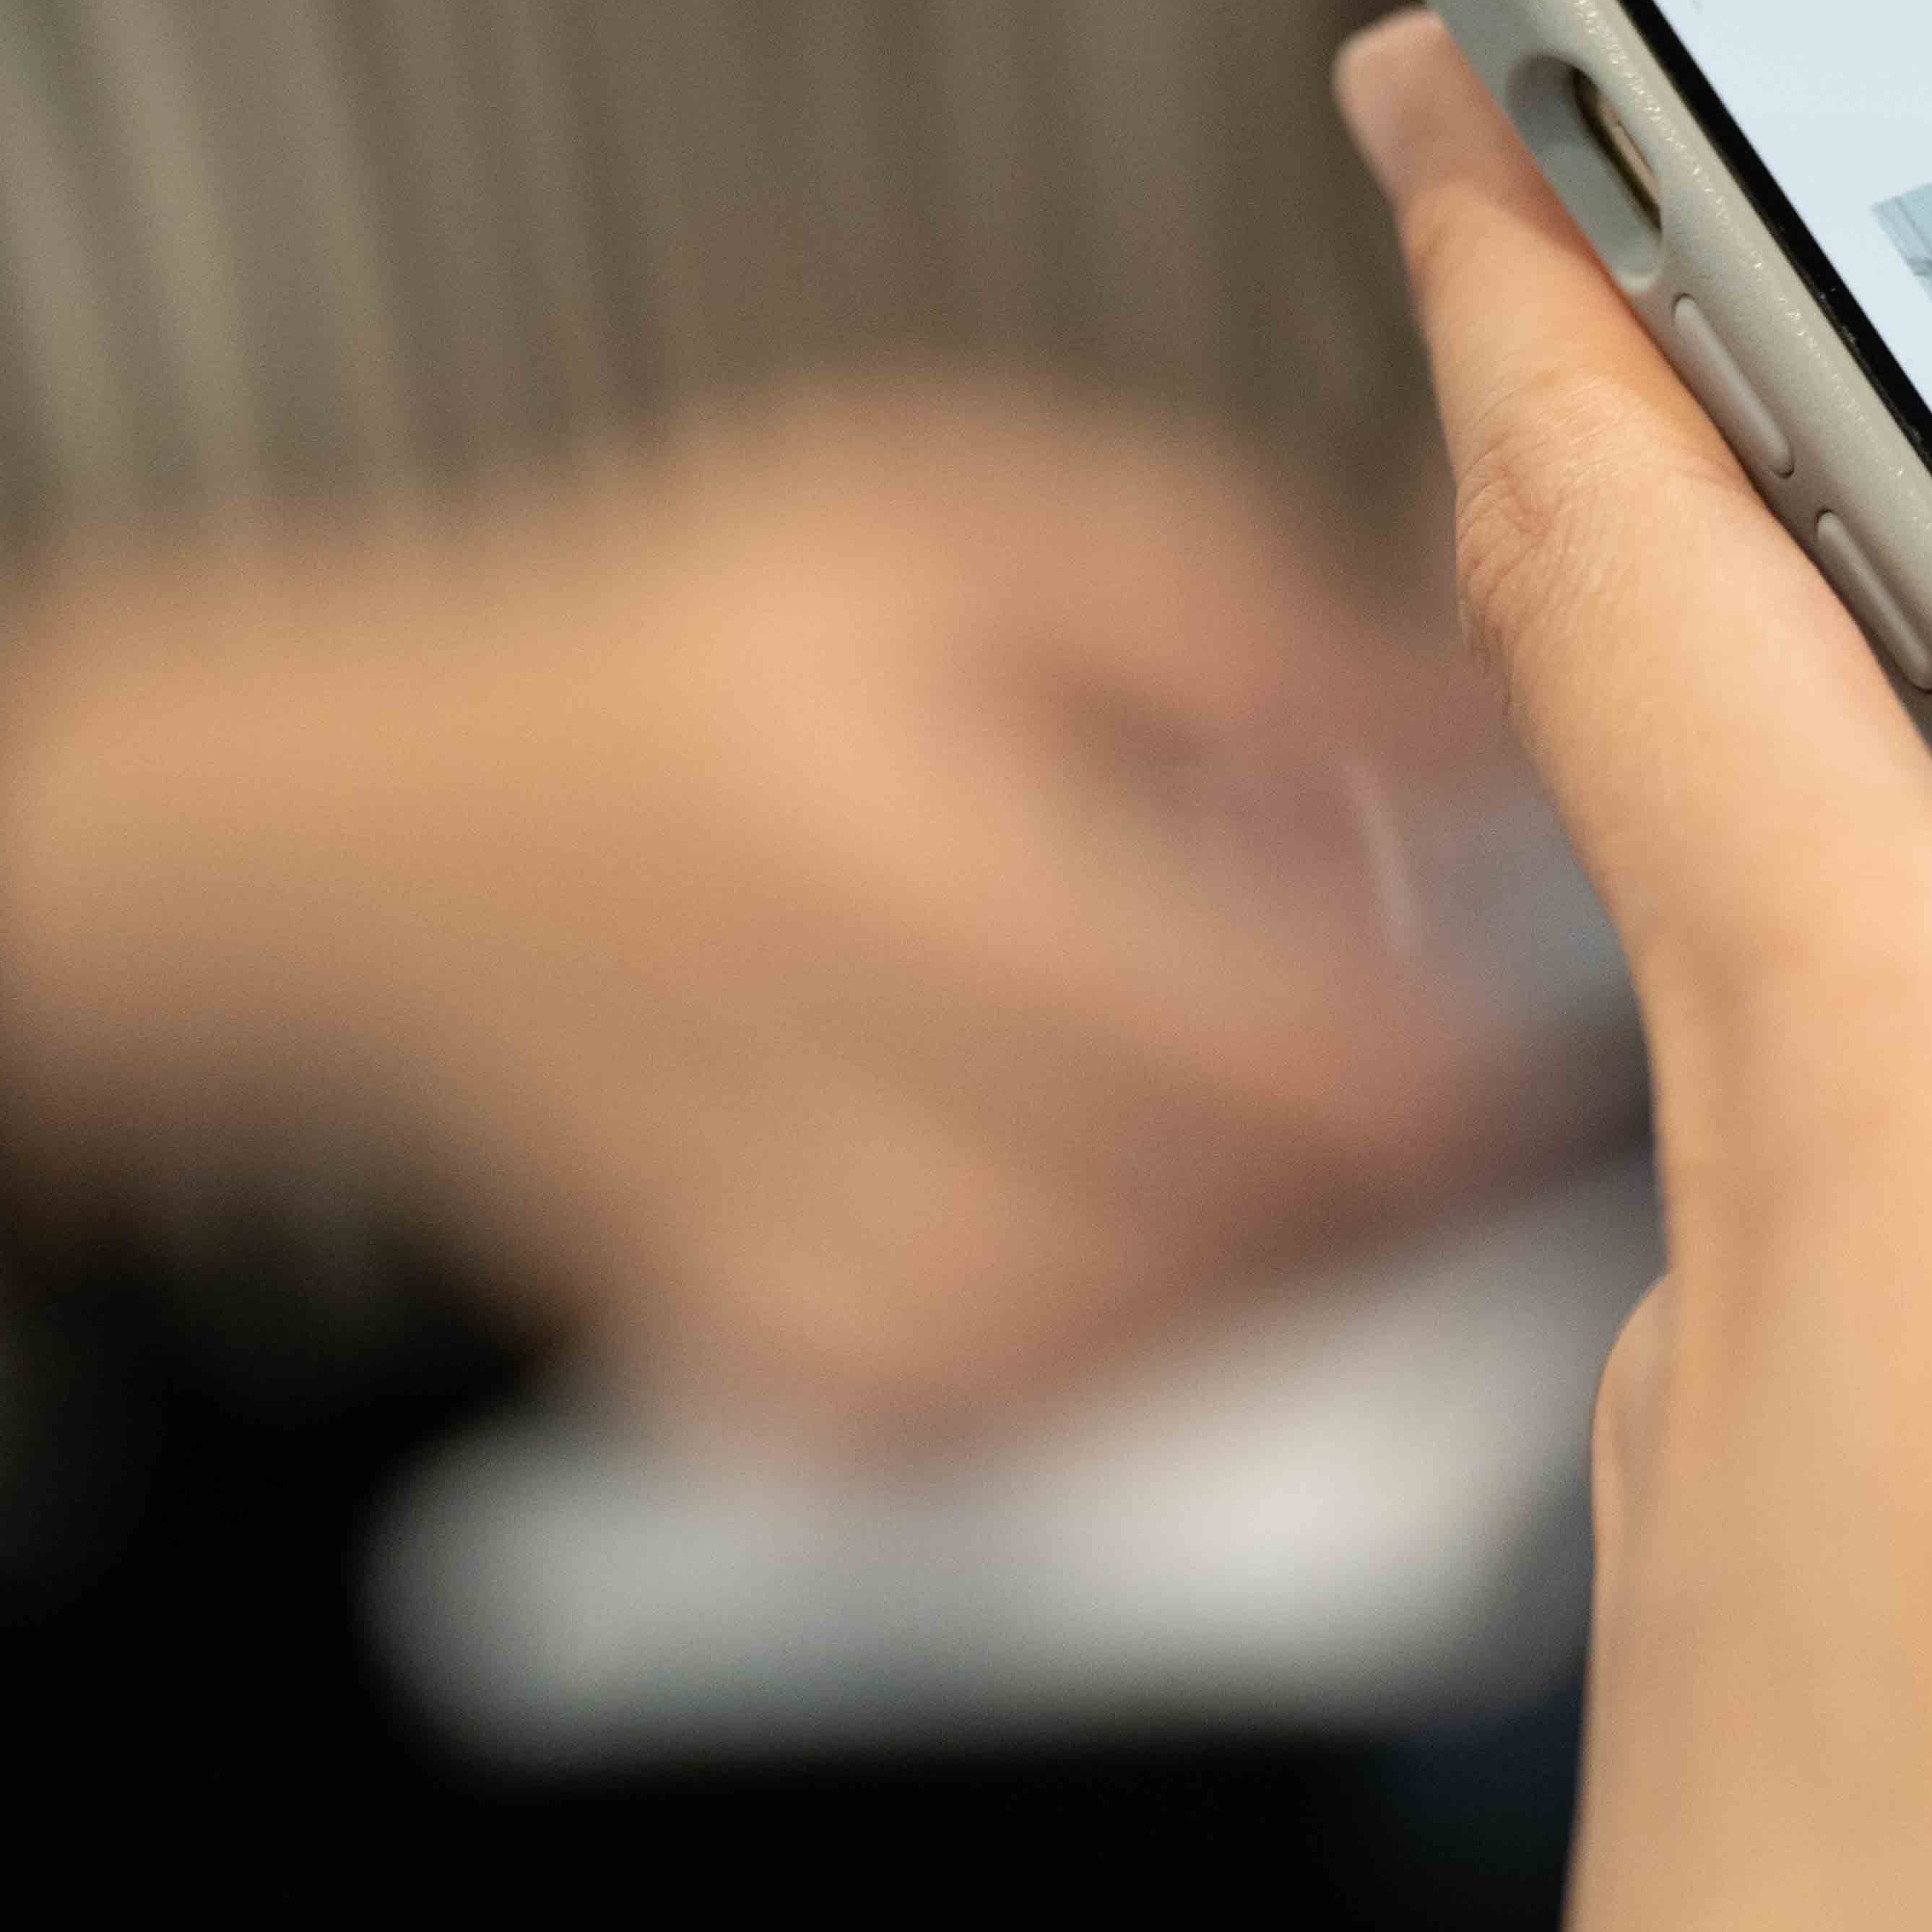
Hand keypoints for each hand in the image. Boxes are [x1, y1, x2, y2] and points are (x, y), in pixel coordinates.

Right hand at [0, 380, 1569, 1434]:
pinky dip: (1146, 1314)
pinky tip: (1140, 1186)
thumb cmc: (692, 655)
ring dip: (1297, 1233)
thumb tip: (1525, 715)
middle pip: (1277, 1219)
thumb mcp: (978, 525)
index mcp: (902, 872)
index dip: (1487, 1042)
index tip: (1566, 976)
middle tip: (1456, 1022)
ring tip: (1288, 1085)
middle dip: (1412, 1135)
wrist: (365, 856)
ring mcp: (801, 1286)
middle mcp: (840, 1110)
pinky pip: (1056, 1406)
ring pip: (1185, 1334)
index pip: (1311, 1059)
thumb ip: (1263, 623)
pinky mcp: (781, 1387)